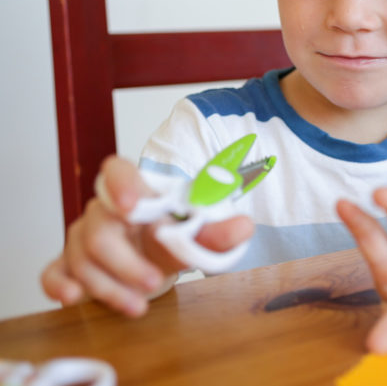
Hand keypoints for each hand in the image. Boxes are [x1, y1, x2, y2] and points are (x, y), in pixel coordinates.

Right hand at [41, 156, 253, 316]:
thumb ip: (218, 231)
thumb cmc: (171, 237)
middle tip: (154, 282)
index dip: (122, 183)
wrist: (155, 255)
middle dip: (125, 262)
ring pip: (82, 259)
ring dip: (109, 286)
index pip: (117, 171)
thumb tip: (243, 227)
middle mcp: (103, 212)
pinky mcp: (69, 264)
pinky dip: (59, 284)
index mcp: (136, 192)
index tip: (134, 203)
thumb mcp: (196, 234)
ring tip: (138, 305)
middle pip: (99, 230)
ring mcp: (82, 237)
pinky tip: (73, 297)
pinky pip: (53, 271)